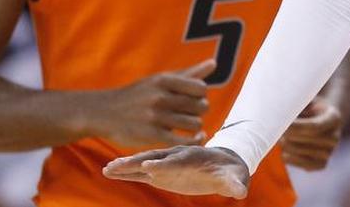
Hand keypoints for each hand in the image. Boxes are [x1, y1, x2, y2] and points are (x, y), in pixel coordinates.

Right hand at [88, 60, 214, 148]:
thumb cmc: (138, 95)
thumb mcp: (159, 80)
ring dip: (195, 127)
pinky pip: (183, 141)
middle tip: (190, 113)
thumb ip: (188, 74)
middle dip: (199, 111)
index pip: (201, 88)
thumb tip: (214, 63)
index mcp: (163, 80)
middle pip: (200, 106)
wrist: (103, 112)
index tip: (193, 99)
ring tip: (187, 125)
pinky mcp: (151, 135)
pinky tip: (194, 138)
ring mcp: (155, 116)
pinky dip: (193, 141)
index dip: (201, 95)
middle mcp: (160, 97)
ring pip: (194, 124)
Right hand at [103, 145, 249, 196]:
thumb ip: (234, 184)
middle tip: (118, 164)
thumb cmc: (229, 171)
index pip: (178, 160)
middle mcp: (177, 156)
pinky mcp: (160, 171)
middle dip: (138, 161)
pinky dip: (126, 172)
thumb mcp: (234, 178)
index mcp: (194, 157)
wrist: (223, 163)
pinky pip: (141, 171)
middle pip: (155, 157)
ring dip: (127, 165)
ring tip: (107, 168)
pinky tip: (110, 172)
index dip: (165, 164)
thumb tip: (241, 192)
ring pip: (144, 162)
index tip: (150, 167)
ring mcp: (167, 163)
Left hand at [280, 99, 342, 169]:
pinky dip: (285, 154)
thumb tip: (279, 112)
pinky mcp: (320, 165)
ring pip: (293, 151)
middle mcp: (334, 138)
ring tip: (283, 134)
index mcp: (334, 119)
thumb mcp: (306, 100)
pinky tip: (287, 146)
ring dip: (283, 142)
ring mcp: (328, 153)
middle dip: (284, 133)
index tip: (280, 122)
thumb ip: (296, 105)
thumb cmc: (309, 107)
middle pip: (301, 140)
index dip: (295, 126)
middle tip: (274, 126)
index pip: (314, 127)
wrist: (322, 120)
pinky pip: (293, 161)